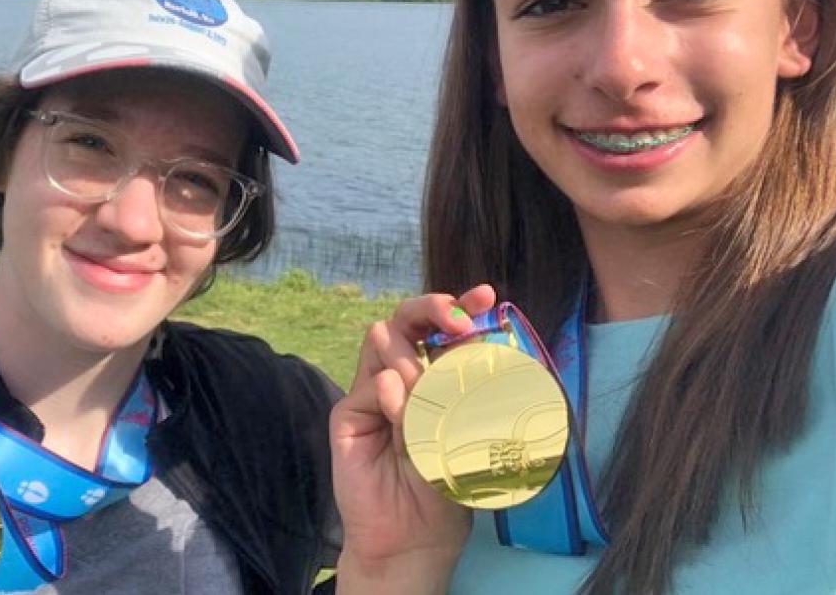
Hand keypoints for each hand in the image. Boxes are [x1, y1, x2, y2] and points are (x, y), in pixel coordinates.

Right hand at [331, 284, 496, 594]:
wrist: (413, 537)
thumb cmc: (446, 488)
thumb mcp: (468, 432)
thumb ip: (464, 388)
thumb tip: (466, 340)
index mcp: (436, 376)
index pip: (444, 329)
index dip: (462, 307)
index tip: (486, 298)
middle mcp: (403, 376)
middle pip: (407, 319)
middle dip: (433, 308)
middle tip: (458, 319)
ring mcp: (373, 391)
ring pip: (384, 342)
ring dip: (414, 358)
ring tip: (432, 396)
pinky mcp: (349, 413)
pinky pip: (372, 384)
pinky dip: (394, 396)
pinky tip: (405, 418)